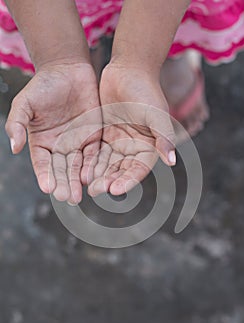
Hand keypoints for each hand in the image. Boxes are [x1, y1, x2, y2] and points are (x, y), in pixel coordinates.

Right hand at [5, 62, 101, 203]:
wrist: (68, 70)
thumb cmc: (43, 86)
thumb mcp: (25, 103)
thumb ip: (17, 124)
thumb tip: (13, 148)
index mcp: (42, 142)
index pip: (43, 164)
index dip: (45, 176)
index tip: (48, 188)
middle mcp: (60, 146)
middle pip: (62, 169)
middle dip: (64, 184)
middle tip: (67, 198)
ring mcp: (78, 142)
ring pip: (78, 166)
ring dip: (78, 181)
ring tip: (79, 195)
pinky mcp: (94, 136)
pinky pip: (95, 154)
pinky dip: (93, 166)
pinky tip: (92, 177)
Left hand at [88, 61, 175, 196]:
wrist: (129, 70)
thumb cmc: (146, 91)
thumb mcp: (156, 114)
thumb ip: (163, 137)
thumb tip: (171, 161)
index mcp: (149, 146)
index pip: (138, 169)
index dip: (127, 180)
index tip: (114, 189)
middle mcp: (134, 147)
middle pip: (121, 170)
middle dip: (109, 180)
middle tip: (96, 190)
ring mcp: (118, 142)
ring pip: (107, 163)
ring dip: (98, 174)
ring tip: (86, 184)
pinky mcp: (104, 134)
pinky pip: (96, 151)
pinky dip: (90, 160)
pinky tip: (80, 168)